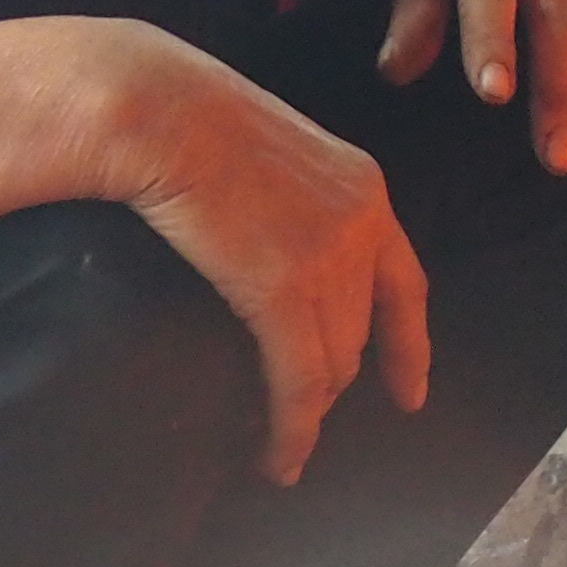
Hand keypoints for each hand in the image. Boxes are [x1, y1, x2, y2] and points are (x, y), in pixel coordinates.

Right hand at [92, 27, 428, 484]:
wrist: (156, 108)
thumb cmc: (185, 118)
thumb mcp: (270, 154)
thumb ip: (292, 202)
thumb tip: (270, 249)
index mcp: (363, 187)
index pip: (405, 282)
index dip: (408, 345)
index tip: (410, 392)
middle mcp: (363, 224)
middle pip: (363, 332)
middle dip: (338, 385)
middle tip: (307, 425)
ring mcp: (331, 257)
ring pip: (333, 364)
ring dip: (310, 414)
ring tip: (284, 449)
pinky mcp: (285, 289)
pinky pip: (300, 382)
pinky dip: (293, 428)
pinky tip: (280, 458)